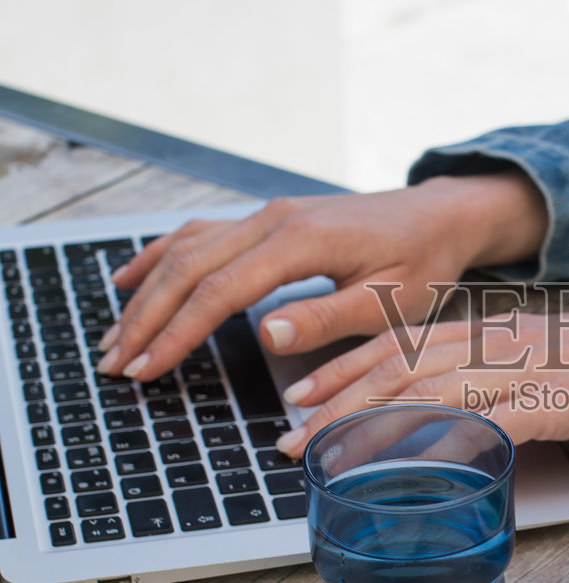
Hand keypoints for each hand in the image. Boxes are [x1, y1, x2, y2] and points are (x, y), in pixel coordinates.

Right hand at [96, 174, 547, 381]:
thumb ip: (328, 317)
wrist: (440, 216)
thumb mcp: (388, 301)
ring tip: (115, 336)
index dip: (177, 332)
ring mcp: (267, 215)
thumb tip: (266, 334)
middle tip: (114, 364)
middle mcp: (274, 220)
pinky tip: (130, 278)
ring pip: (187, 249)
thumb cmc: (423, 263)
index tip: (146, 367)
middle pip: (189, 268)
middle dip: (146, 318)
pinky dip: (161, 256)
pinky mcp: (268, 219)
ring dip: (147, 292)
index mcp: (301, 241)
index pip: (220, 291)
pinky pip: (201, 234)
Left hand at [274, 314, 568, 454]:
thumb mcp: (556, 368)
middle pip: (402, 364)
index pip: (405, 341)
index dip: (346, 366)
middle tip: (289, 436)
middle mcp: (505, 339)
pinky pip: (490, 424)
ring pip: (430, 392)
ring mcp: (531, 368)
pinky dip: (444, 446)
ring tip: (325, 456)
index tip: (303, 393)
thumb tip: (464, 417)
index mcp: (500, 327)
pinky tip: (410, 470)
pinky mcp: (561, 402)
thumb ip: (506, 383)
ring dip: (370, 426)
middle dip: (337, 400)